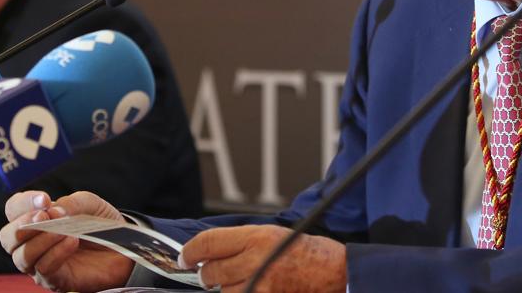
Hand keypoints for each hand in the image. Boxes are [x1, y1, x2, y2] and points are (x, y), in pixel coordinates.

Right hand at [0, 190, 134, 292]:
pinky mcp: (55, 280)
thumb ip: (70, 203)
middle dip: (23, 224)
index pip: (13, 209)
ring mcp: (40, 264)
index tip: (44, 199)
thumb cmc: (100, 224)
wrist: (124, 247)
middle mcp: (31, 243)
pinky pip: (43, 269)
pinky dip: (56, 253)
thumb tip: (52, 211)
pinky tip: (71, 242)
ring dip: (41, 240)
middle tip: (45, 216)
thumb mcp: (89, 204)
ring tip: (63, 230)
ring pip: (22, 256)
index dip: (23, 203)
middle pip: (7, 237)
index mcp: (35, 219)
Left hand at [181, 224, 346, 292]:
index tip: (185, 257)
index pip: (208, 243)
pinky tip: (253, 288)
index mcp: (257, 238)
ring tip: (247, 281)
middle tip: (215, 273)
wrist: (336, 274)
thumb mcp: (272, 234)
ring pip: (223, 292)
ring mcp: (260, 287)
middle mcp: (256, 262)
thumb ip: (240, 242)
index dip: (190, 251)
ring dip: (228, 289)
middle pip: (211, 272)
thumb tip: (208, 253)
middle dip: (208, 274)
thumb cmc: (307, 252)